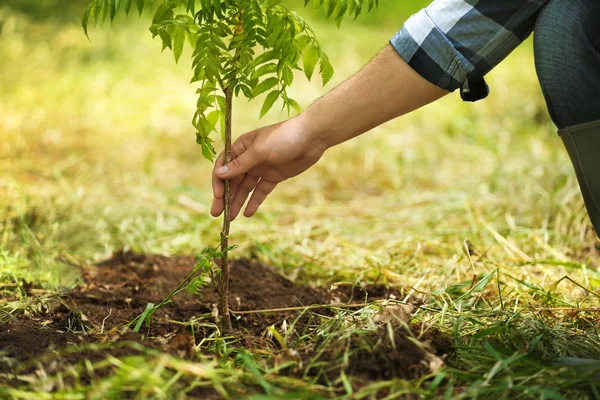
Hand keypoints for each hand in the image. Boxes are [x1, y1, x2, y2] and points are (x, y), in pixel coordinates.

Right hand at [210, 117, 325, 218]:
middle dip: (224, 197)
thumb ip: (240, 164)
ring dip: (237, 202)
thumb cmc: (282, 137)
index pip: (223, 166)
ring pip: (245, 188)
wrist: (311, 138)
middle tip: (216, 214)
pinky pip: (260, 191)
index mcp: (241, 147)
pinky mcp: (273, 177)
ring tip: (230, 218)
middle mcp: (248, 158)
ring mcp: (261, 168)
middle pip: (232, 180)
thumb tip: (219, 174)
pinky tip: (247, 213)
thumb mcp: (259, 151)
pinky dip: (254, 202)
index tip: (218, 196)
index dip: (218, 182)